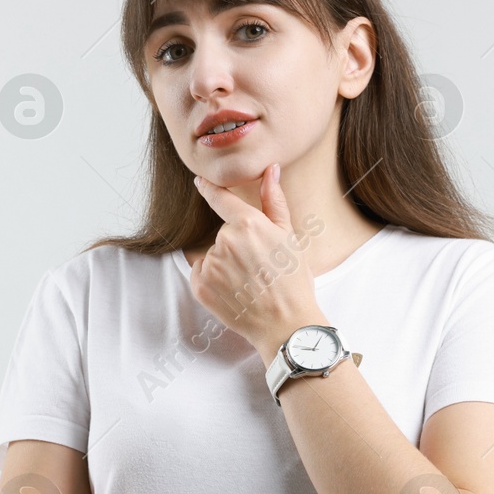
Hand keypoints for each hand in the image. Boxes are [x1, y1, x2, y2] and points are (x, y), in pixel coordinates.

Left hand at [189, 163, 321, 361]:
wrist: (286, 323)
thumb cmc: (293, 281)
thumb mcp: (289, 237)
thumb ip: (274, 201)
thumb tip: (271, 170)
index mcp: (248, 224)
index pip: (221, 199)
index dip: (209, 188)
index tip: (200, 182)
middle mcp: (225, 241)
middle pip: (224, 234)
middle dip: (238, 245)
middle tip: (259, 266)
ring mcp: (211, 265)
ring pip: (214, 255)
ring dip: (226, 265)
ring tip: (249, 283)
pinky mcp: (200, 286)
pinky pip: (202, 274)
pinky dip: (214, 281)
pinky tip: (235, 292)